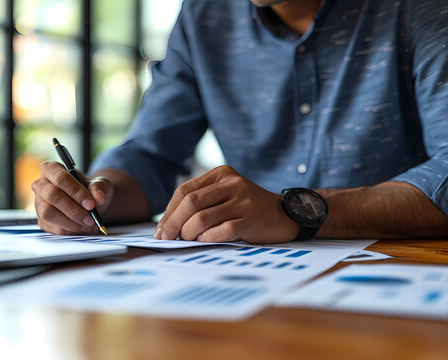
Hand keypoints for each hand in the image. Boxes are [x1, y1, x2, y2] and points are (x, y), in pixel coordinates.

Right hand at [32, 161, 112, 234]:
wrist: (89, 204)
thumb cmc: (90, 190)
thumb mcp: (100, 184)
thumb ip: (100, 187)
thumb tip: (98, 197)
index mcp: (52, 169)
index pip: (60, 178)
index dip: (76, 192)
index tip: (91, 204)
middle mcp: (41, 185)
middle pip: (52, 196)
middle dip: (73, 210)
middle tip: (90, 218)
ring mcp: (39, 203)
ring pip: (48, 213)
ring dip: (70, 222)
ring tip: (88, 224)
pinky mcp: (42, 220)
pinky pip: (52, 227)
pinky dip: (69, 230)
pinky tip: (82, 228)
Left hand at [154, 165, 299, 243]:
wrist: (286, 215)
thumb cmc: (248, 209)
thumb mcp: (225, 196)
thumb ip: (202, 204)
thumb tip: (167, 226)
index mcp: (221, 174)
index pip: (185, 191)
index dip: (169, 212)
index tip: (161, 230)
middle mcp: (232, 183)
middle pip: (191, 203)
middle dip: (173, 223)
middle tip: (166, 238)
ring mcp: (243, 200)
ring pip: (203, 218)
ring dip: (188, 233)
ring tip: (186, 241)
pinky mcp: (251, 218)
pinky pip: (221, 231)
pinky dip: (207, 239)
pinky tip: (204, 242)